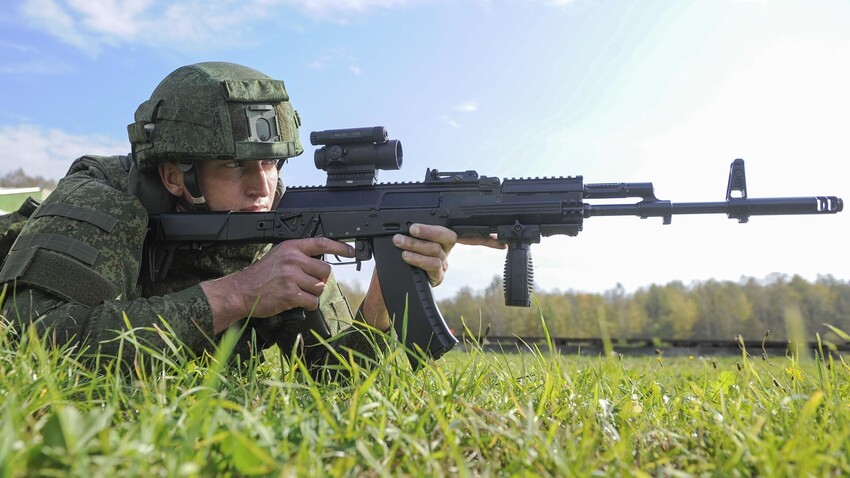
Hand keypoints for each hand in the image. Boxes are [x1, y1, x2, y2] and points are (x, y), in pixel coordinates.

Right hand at [202, 237, 353, 332]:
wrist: (241, 291)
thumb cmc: (260, 276)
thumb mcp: (278, 256)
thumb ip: (299, 256)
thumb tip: (322, 266)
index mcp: (291, 247)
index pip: (322, 243)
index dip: (339, 247)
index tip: (350, 250)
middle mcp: (293, 260)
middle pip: (325, 270)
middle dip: (319, 280)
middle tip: (305, 283)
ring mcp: (292, 277)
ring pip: (319, 287)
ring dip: (311, 293)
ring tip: (296, 292)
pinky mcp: (290, 294)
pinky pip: (312, 301)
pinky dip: (308, 304)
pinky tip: (295, 301)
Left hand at [362, 224, 504, 331]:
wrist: (388, 282)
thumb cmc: (397, 256)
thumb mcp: (405, 240)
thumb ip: (414, 232)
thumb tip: (408, 219)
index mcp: (441, 240)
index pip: (466, 234)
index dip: (483, 236)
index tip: (496, 236)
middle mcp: (445, 252)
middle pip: (448, 237)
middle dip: (430, 231)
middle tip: (413, 228)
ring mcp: (441, 265)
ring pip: (436, 251)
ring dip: (416, 245)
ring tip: (400, 242)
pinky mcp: (436, 278)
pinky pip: (432, 266)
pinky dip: (418, 259)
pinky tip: (407, 256)